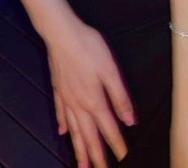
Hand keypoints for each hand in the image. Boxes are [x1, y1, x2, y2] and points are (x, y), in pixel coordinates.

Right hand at [44, 16, 135, 166]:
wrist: (61, 33)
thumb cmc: (88, 47)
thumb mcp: (110, 69)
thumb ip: (120, 97)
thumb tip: (130, 120)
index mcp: (94, 101)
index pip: (109, 129)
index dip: (117, 146)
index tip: (124, 159)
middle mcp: (79, 105)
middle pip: (89, 137)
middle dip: (96, 157)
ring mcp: (66, 98)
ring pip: (74, 131)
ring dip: (79, 149)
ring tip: (82, 165)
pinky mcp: (58, 89)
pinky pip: (60, 114)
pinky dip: (63, 126)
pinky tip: (63, 133)